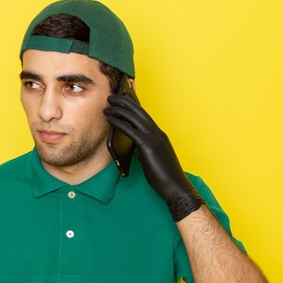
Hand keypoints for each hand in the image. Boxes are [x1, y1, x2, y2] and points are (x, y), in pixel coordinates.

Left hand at [104, 94, 203, 220]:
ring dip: (119, 109)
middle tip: (113, 96)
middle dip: (125, 101)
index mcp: (159, 134)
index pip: (145, 115)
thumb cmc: (163, 175)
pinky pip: (131, 131)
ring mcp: (154, 138)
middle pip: (139, 111)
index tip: (124, 97)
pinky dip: (119, 123)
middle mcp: (158, 132)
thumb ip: (140, 148)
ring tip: (108, 104)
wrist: (174, 186)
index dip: (134, 104)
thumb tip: (129, 143)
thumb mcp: (150, 158)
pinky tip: (110, 119)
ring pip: (135, 117)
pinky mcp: (148, 146)